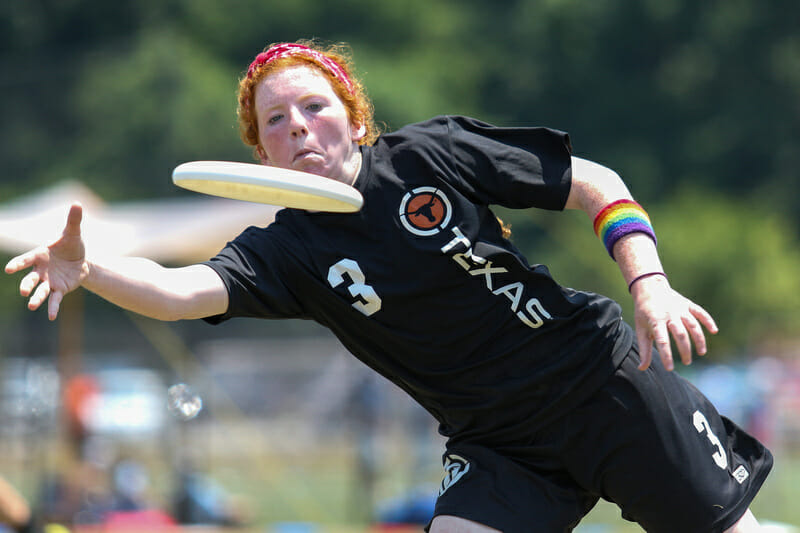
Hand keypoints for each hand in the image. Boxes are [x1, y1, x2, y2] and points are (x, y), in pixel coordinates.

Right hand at [4, 202, 87, 319]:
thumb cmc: (72, 245)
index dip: (19, 263)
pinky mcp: (59, 289)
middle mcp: (41, 270)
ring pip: (40, 290)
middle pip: (31, 278)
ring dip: (36, 298)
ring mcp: (49, 281)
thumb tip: (77, 203)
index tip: (9, 269)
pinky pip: (54, 299)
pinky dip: (52, 308)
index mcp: (40, 255)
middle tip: (24, 291)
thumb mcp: (74, 233)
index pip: (27, 259)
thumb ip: (73, 221)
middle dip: (27, 284)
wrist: (81, 260)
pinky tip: (50, 317)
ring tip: (32, 306)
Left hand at [631, 274, 717, 370]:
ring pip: (692, 325)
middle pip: (680, 334)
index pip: (662, 341)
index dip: (666, 355)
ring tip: (701, 352)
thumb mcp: (641, 329)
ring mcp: (680, 308)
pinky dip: (708, 321)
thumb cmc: (644, 313)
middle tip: (686, 362)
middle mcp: (669, 314)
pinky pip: (700, 312)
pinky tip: (714, 331)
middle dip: (685, 350)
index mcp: (655, 321)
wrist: (649, 288)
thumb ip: (644, 349)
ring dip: (699, 339)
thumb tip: (642, 368)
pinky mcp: (687, 304)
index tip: (670, 368)